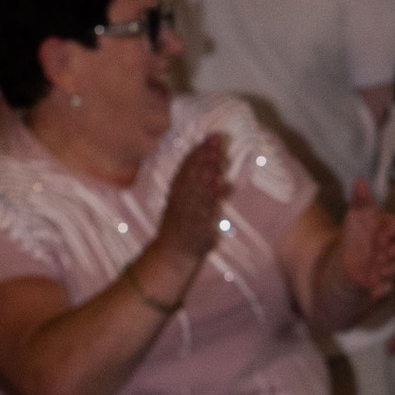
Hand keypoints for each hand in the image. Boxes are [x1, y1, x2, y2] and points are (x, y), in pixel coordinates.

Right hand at [145, 133, 230, 295]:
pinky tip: (223, 185)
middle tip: (217, 138)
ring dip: (208, 170)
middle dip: (205, 155)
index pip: (186, 168)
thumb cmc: (182, 230)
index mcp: (177, 193)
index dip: (197, 152)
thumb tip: (223, 180)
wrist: (171, 256)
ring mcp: (187, 212)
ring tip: (218, 156)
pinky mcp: (195, 226)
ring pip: (198, 188)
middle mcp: (180, 200)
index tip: (209, 137)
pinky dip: (213, 197)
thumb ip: (205, 193)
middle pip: (193, 174)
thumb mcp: (190, 208)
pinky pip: (204, 209)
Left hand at [337, 178, 394, 303]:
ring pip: (393, 268)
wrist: (338, 274)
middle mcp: (388, 248)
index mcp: (384, 231)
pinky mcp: (383, 286)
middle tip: (374, 254)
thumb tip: (361, 180)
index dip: (391, 230)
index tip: (379, 234)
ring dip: (382, 269)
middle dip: (388, 252)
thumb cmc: (350, 244)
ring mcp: (387, 268)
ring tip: (369, 270)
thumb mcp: (354, 221)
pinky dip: (377, 289)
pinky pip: (387, 288)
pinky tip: (367, 287)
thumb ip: (361, 202)